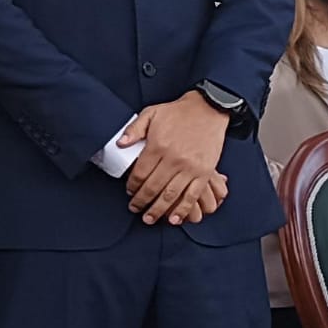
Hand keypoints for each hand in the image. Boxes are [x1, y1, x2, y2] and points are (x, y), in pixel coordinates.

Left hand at [123, 92, 230, 225]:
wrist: (207, 109)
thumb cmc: (178, 113)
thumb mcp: (151, 114)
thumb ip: (134, 130)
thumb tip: (120, 144)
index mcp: (158, 145)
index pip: (140, 172)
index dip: (132, 185)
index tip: (129, 191)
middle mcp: (174, 159)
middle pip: (153, 187)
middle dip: (142, 201)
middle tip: (135, 209)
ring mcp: (190, 167)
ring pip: (171, 195)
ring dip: (159, 210)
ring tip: (149, 218)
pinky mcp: (205, 172)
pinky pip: (192, 195)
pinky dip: (183, 209)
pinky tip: (174, 218)